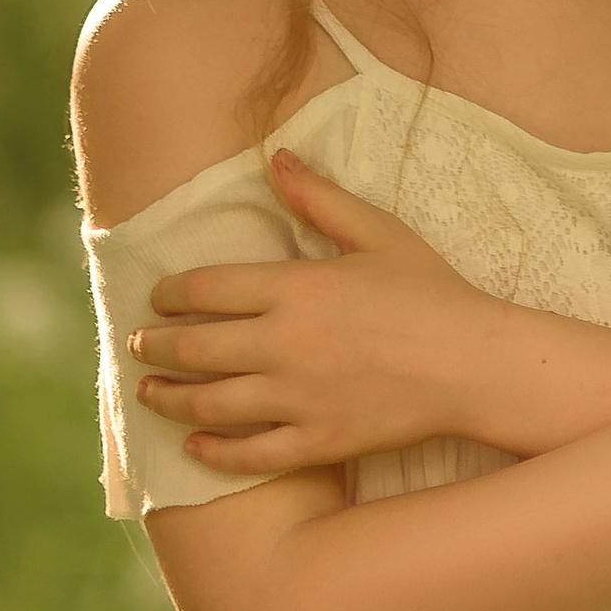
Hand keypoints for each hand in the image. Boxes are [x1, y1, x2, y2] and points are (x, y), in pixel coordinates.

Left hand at [132, 155, 502, 473]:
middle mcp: (285, 344)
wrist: (473, 364)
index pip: (206, 289)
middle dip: (155, 347)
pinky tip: (194, 446)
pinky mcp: (316, 442)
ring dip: (169, 398)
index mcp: (296, 287)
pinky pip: (249, 454)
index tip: (155, 297)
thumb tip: (276, 157)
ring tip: (148, 394)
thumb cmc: (429, 290)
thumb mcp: (377, 231)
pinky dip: (214, 452)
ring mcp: (298, 398)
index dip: (169, 294)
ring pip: (211, 403)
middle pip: (196, 347)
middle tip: (136, 346)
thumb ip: (319, 198)